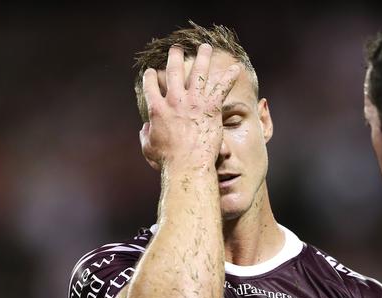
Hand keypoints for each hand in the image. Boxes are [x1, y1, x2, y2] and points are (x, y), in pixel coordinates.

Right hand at [139, 43, 240, 170]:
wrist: (187, 165)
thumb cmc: (167, 161)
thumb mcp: (149, 148)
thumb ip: (145, 135)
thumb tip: (144, 129)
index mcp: (157, 109)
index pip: (151, 86)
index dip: (150, 76)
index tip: (152, 71)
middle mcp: (175, 101)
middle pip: (173, 71)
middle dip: (175, 57)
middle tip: (176, 48)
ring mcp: (193, 102)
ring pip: (198, 73)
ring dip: (202, 58)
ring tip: (205, 47)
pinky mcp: (211, 107)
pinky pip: (222, 87)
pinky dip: (230, 76)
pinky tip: (236, 68)